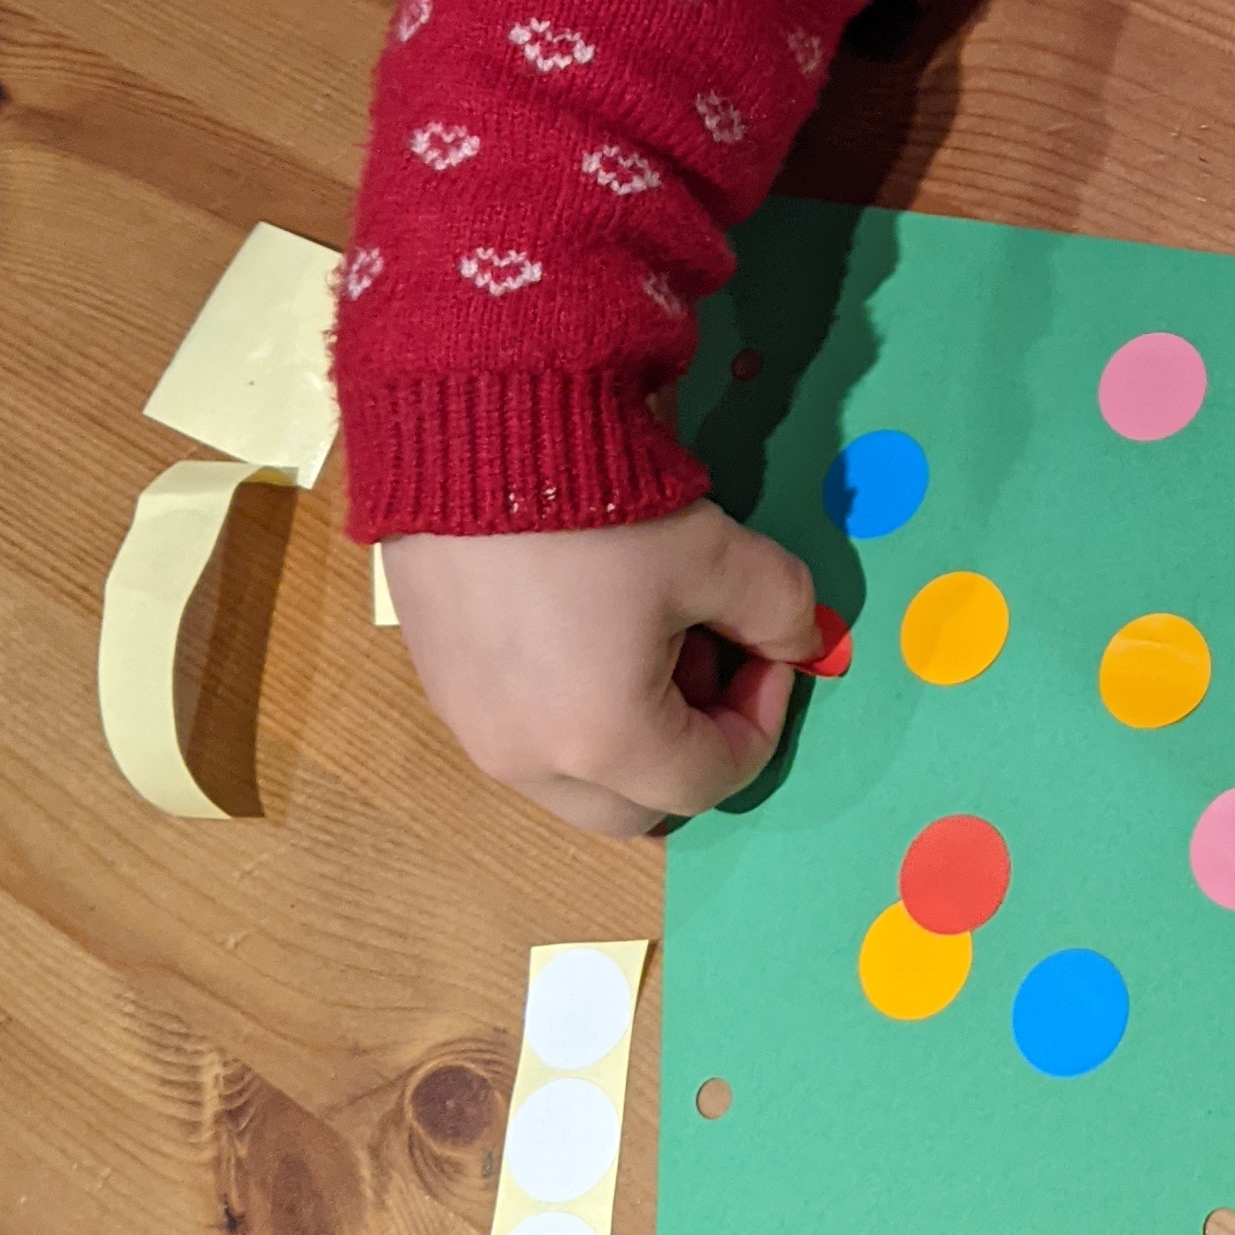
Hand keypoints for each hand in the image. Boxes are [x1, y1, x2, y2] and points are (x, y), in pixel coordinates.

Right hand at [380, 503, 822, 838]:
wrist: (472, 431)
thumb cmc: (601, 507)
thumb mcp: (718, 555)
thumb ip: (780, 613)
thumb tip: (797, 644)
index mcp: (603, 742)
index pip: (709, 778)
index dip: (759, 720)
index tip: (768, 653)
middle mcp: (525, 759)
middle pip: (636, 804)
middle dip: (690, 745)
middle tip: (706, 654)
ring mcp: (469, 729)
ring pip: (572, 777)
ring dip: (628, 730)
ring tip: (641, 629)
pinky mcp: (437, 687)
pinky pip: (521, 732)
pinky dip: (569, 708)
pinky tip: (579, 619)